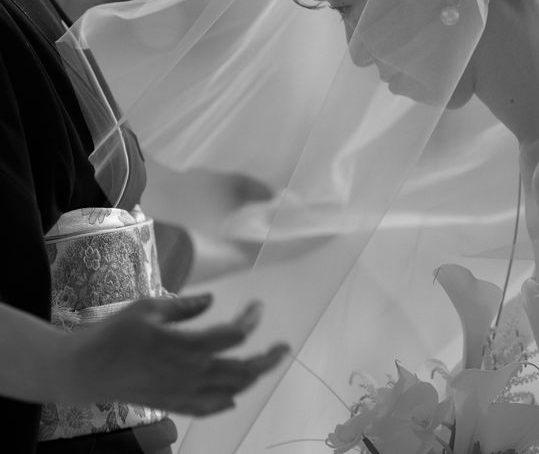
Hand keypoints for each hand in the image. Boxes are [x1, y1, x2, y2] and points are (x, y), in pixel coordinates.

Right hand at [62, 295, 288, 415]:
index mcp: (187, 346)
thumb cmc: (115, 333)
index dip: (251, 320)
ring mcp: (184, 393)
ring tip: (264, 364)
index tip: (257, 307)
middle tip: (283, 347)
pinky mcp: (174, 405)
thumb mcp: (149, 308)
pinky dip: (228, 399)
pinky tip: (233, 393)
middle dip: (268, 359)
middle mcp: (191, 373)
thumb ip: (185, 306)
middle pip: (243, 370)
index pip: (234, 335)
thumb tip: (211, 300)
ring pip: (231, 391)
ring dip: (252, 378)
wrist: (85, 371)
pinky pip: (210, 407)